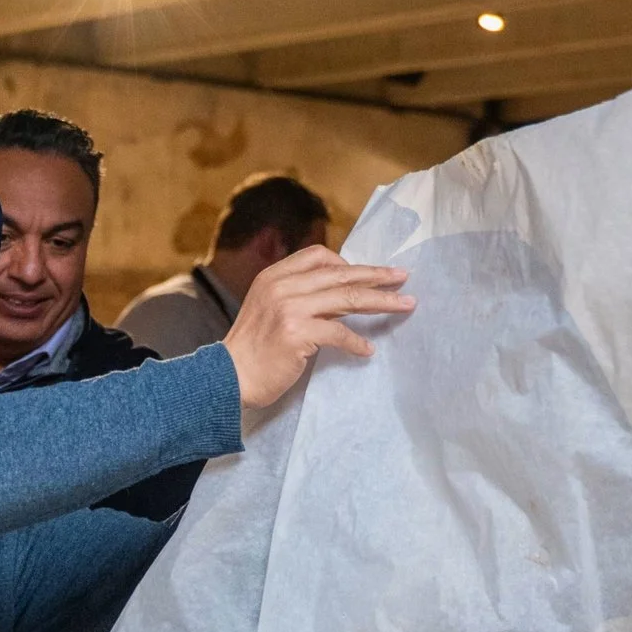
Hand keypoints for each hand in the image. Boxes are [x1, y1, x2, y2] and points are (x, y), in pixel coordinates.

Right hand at [221, 247, 413, 409]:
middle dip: (376, 275)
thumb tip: (340, 294)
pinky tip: (367, 350)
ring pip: (347, 298)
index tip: (367, 273)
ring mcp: (289, 309)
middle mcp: (282, 286)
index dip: (347, 262)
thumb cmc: (252, 349)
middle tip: (402, 277)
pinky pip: (339, 333)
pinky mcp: (297, 333)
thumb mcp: (268, 309)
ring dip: (381, 301)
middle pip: (340, 274)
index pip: (317, 255)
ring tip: (405, 305)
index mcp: (274, 276)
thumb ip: (295, 295)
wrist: (227, 377)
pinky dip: (356, 342)